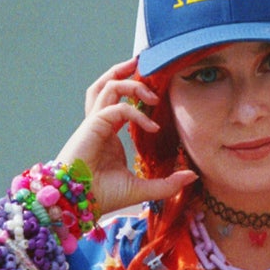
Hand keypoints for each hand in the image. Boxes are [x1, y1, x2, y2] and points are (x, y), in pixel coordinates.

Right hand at [54, 58, 197, 217]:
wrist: (78, 205)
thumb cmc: (102, 197)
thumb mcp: (142, 189)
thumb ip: (167, 183)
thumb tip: (192, 176)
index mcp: (106, 135)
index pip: (118, 104)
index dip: (135, 96)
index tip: (156, 99)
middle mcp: (99, 125)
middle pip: (105, 86)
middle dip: (122, 71)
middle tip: (142, 63)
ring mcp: (94, 123)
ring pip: (108, 87)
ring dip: (130, 82)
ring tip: (151, 89)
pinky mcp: (93, 126)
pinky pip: (118, 109)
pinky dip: (136, 113)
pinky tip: (153, 126)